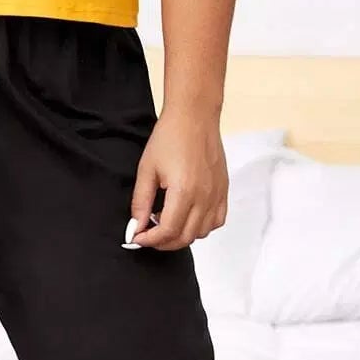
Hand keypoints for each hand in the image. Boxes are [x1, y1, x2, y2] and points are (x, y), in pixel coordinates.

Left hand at [125, 107, 227, 249]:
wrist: (194, 117)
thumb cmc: (170, 137)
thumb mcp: (147, 169)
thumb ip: (141, 202)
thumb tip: (136, 227)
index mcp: (184, 192)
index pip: (167, 231)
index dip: (150, 240)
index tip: (137, 237)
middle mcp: (204, 197)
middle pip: (185, 237)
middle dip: (163, 242)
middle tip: (148, 234)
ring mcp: (217, 195)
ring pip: (202, 233)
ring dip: (182, 235)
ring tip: (166, 222)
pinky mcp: (223, 190)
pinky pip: (217, 221)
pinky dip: (202, 227)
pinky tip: (188, 217)